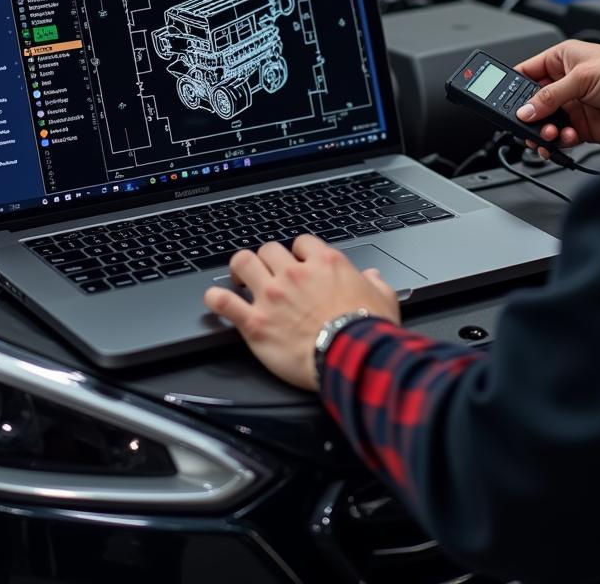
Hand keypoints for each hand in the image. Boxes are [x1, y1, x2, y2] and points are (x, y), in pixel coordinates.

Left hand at [204, 236, 401, 390]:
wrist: (351, 357)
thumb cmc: (367, 330)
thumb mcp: (383, 298)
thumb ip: (375, 283)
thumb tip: (373, 277)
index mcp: (325, 263)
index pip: (302, 242)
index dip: (298, 252)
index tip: (298, 262)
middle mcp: (294, 274)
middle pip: (269, 249)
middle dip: (267, 259)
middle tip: (267, 271)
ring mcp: (272, 296)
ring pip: (243, 263)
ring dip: (240, 269)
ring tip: (239, 278)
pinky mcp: (255, 322)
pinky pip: (224, 302)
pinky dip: (216, 299)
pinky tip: (215, 299)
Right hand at [514, 40, 599, 157]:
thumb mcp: (582, 77)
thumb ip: (551, 95)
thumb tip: (525, 109)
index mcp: (561, 60)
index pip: (526, 73)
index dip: (512, 88)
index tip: (501, 103)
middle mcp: (565, 83)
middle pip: (532, 103)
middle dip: (528, 115)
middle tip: (526, 124)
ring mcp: (574, 106)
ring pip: (545, 123)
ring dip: (543, 131)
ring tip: (550, 133)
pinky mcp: (584, 127)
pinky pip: (561, 137)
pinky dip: (559, 141)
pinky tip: (566, 137)